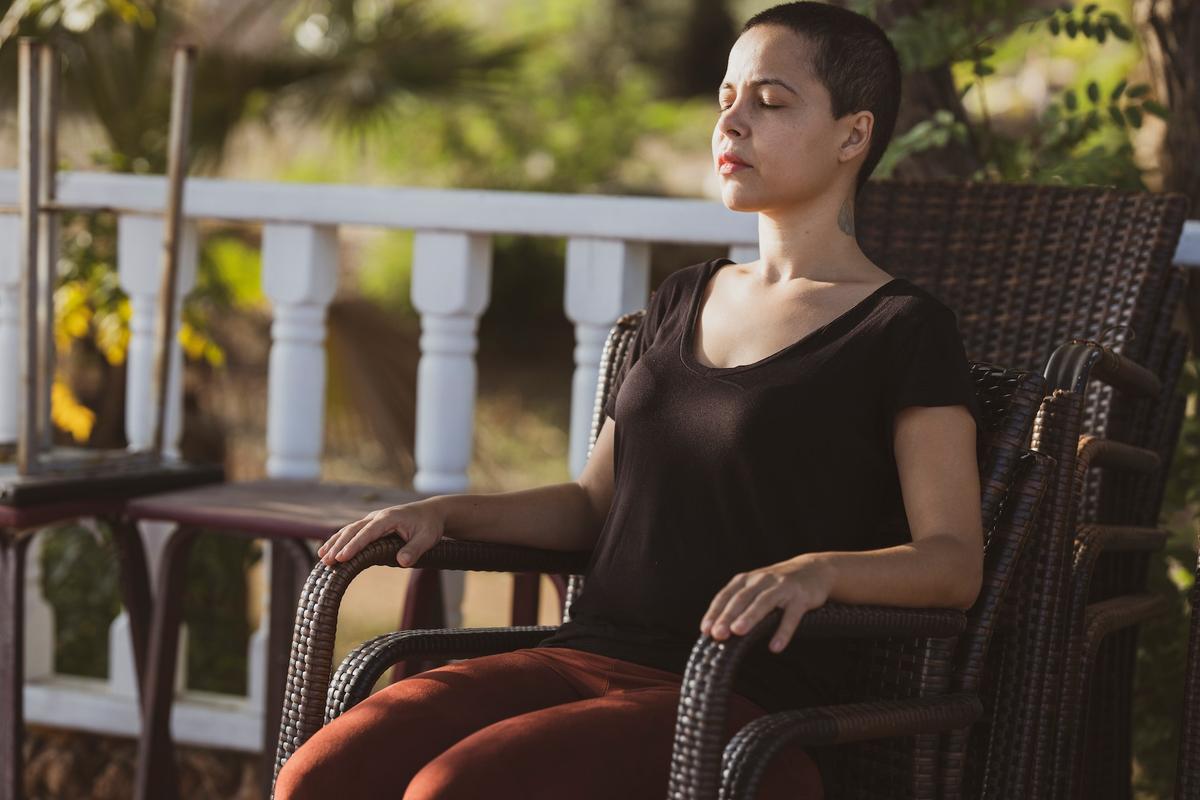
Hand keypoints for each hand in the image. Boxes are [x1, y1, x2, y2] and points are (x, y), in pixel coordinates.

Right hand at [318, 499, 445, 567]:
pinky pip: (352, 532)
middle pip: (353, 531)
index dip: (354, 546)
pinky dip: (339, 540)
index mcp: (389, 518)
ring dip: (335, 543)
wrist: (432, 513)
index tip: (342, 557)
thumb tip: (403, 562)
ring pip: (349, 530)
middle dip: (339, 546)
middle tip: (326, 562)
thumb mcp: (427, 538)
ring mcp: (373, 520)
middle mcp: (377, 517)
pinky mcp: (371, 525)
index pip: (368, 533)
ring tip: (322, 558)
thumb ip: (415, 549)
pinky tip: (328, 550)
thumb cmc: (429, 526)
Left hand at [699, 554, 835, 653]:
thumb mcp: (756, 588)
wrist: (814, 569)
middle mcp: (762, 580)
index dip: (715, 612)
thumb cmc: (777, 585)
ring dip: (750, 617)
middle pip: (741, 598)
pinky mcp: (801, 596)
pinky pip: (791, 615)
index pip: (726, 596)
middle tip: (718, 634)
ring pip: (763, 602)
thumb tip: (718, 632)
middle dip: (728, 616)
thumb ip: (740, 605)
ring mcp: (782, 587)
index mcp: (747, 580)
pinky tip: (775, 647)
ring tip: (738, 632)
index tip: (705, 630)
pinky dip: (783, 631)